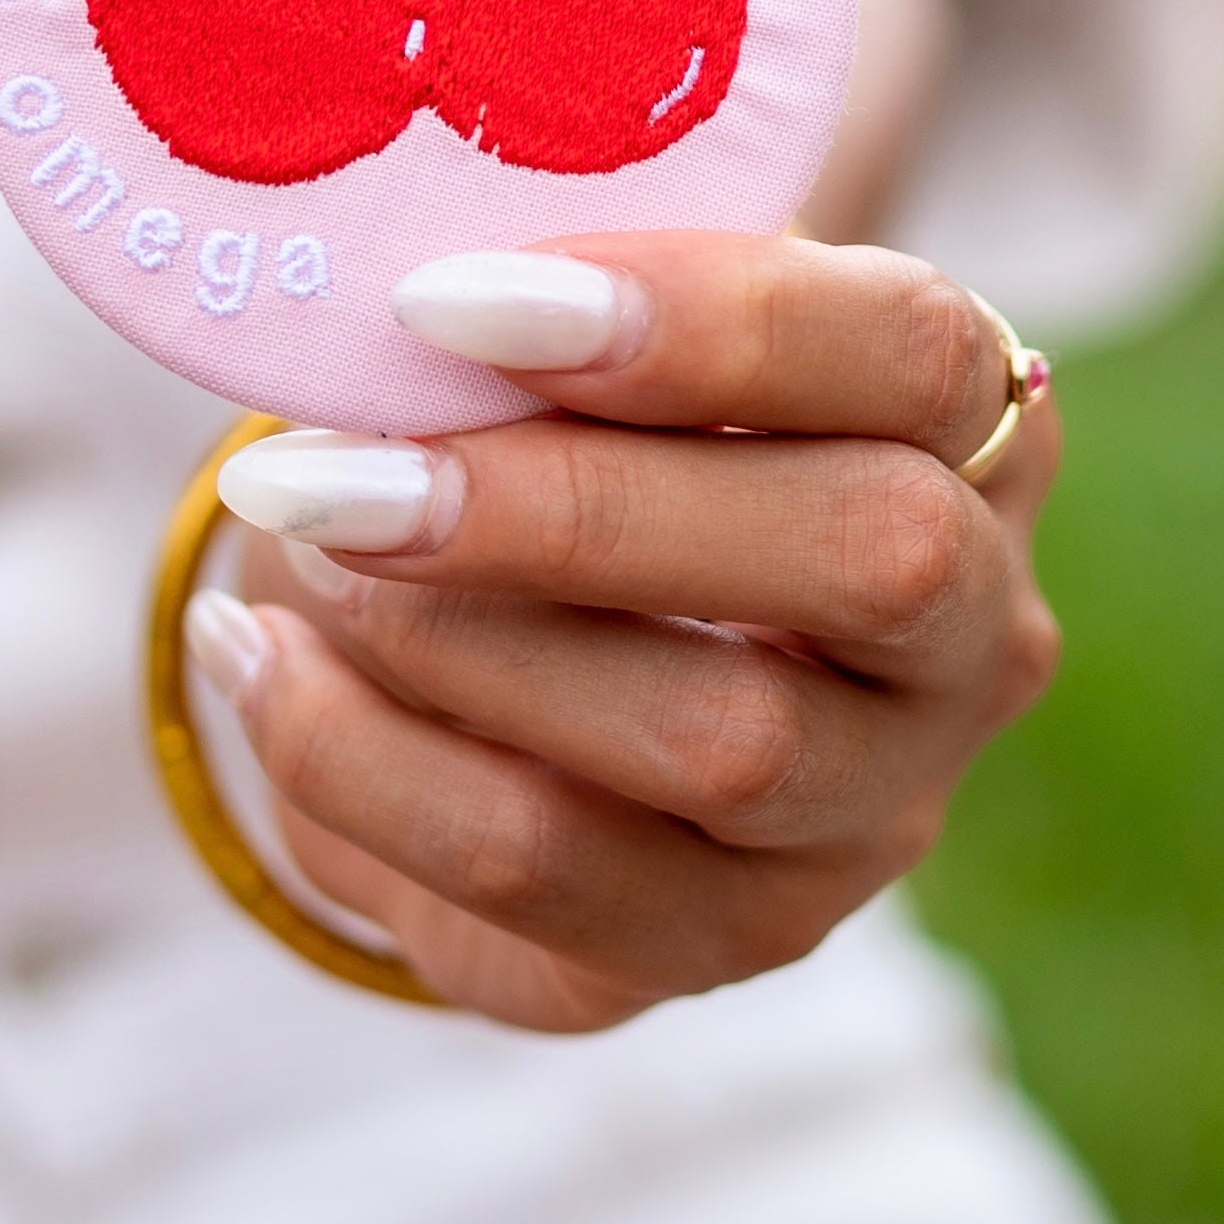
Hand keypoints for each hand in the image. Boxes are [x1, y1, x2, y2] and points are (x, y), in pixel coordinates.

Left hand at [192, 233, 1058, 1032]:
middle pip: (859, 558)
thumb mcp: (593, 322)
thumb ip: (558, 294)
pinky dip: (354, 757)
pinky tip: (249, 649)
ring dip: (449, 638)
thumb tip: (404, 283)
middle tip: (323, 469)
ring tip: (291, 538)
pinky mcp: (728, 940)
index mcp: (967, 420)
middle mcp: (973, 629)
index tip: (446, 299)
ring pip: (718, 744)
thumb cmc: (577, 413)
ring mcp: (872, 809)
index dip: (698, 318)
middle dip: (563, 508)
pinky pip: (546, 879)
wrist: (535, 640)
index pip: (907, 348)